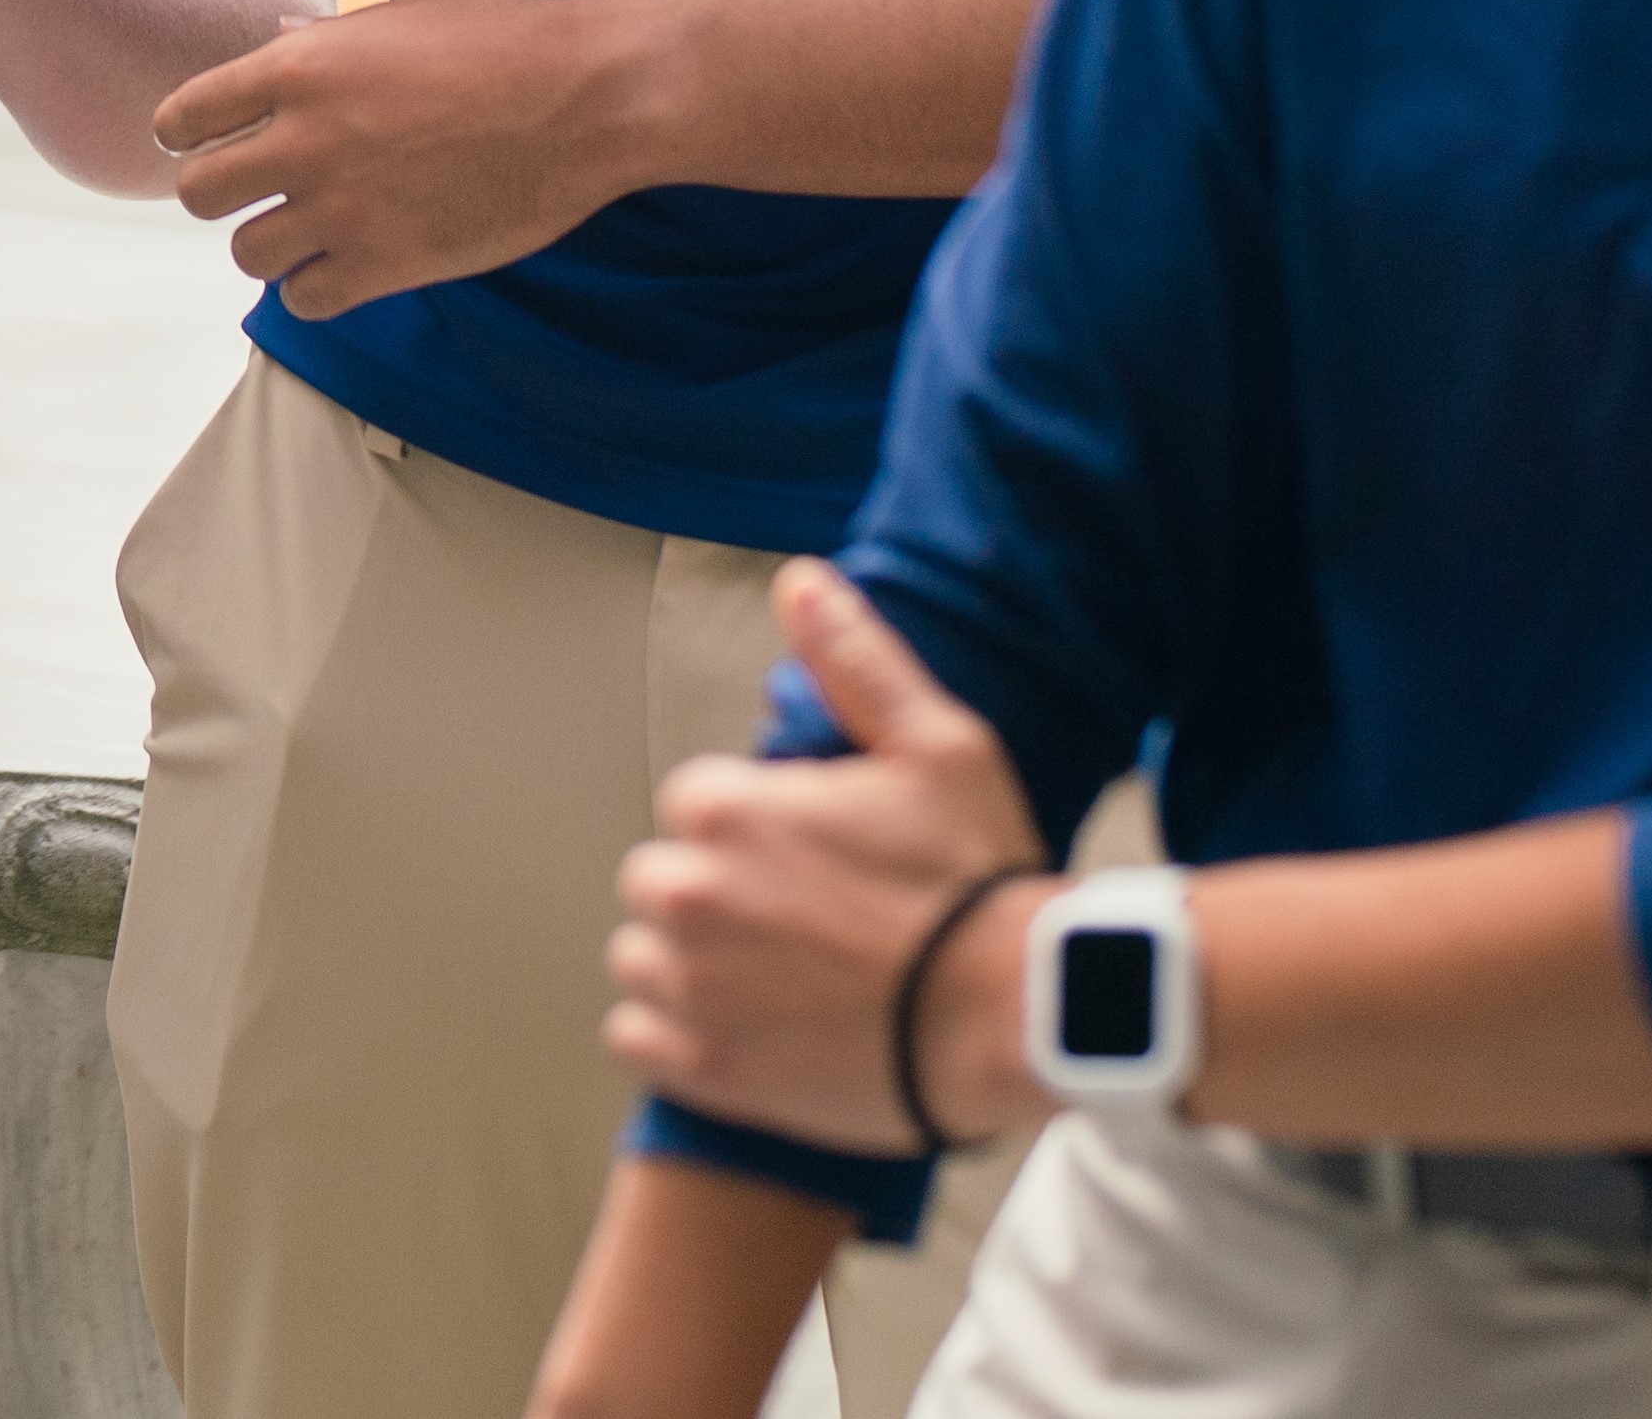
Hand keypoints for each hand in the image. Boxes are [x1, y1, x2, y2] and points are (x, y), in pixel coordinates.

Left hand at [151, 0, 656, 315]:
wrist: (586, 98)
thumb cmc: (506, 39)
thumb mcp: (404, 15)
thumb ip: (330, 41)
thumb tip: (279, 39)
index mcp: (300, 67)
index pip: (183, 116)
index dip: (188, 130)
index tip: (206, 137)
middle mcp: (305, 140)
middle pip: (197, 192)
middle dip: (220, 189)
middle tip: (257, 187)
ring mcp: (343, 210)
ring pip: (246, 253)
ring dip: (272, 241)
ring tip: (309, 227)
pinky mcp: (387, 266)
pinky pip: (306, 300)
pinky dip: (316, 287)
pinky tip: (346, 264)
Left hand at [605, 564, 1053, 1152]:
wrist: (1015, 1016)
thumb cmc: (977, 879)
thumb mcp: (936, 746)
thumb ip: (854, 660)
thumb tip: (800, 581)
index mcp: (727, 809)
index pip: (692, 803)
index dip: (754, 827)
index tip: (812, 855)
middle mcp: (688, 894)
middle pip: (659, 880)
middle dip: (713, 891)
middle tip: (798, 919)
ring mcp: (691, 989)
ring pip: (641, 958)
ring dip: (688, 963)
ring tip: (774, 976)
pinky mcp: (706, 1070)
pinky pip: (636, 1039)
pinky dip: (675, 1036)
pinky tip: (743, 1028)